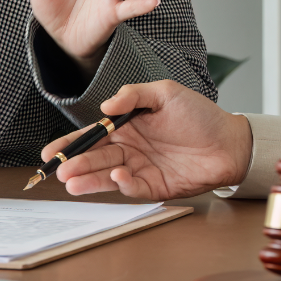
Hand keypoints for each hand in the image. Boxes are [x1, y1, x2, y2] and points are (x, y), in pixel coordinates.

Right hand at [44, 79, 251, 199]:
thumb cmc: (200, 115)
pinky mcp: (155, 186)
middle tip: (60, 170)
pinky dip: (122, 183)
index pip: (93, 135)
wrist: (230, 142)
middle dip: (76, 165)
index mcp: (128, 125)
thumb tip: (106, 104)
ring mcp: (141, 168)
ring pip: (108, 175)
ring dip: (90, 179)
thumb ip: (134, 95)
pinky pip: (133, 187)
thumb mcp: (165, 93)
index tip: (51, 152)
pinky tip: (118, 175)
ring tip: (72, 182)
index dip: (71, 144)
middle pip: (95, 158)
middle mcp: (130, 148)